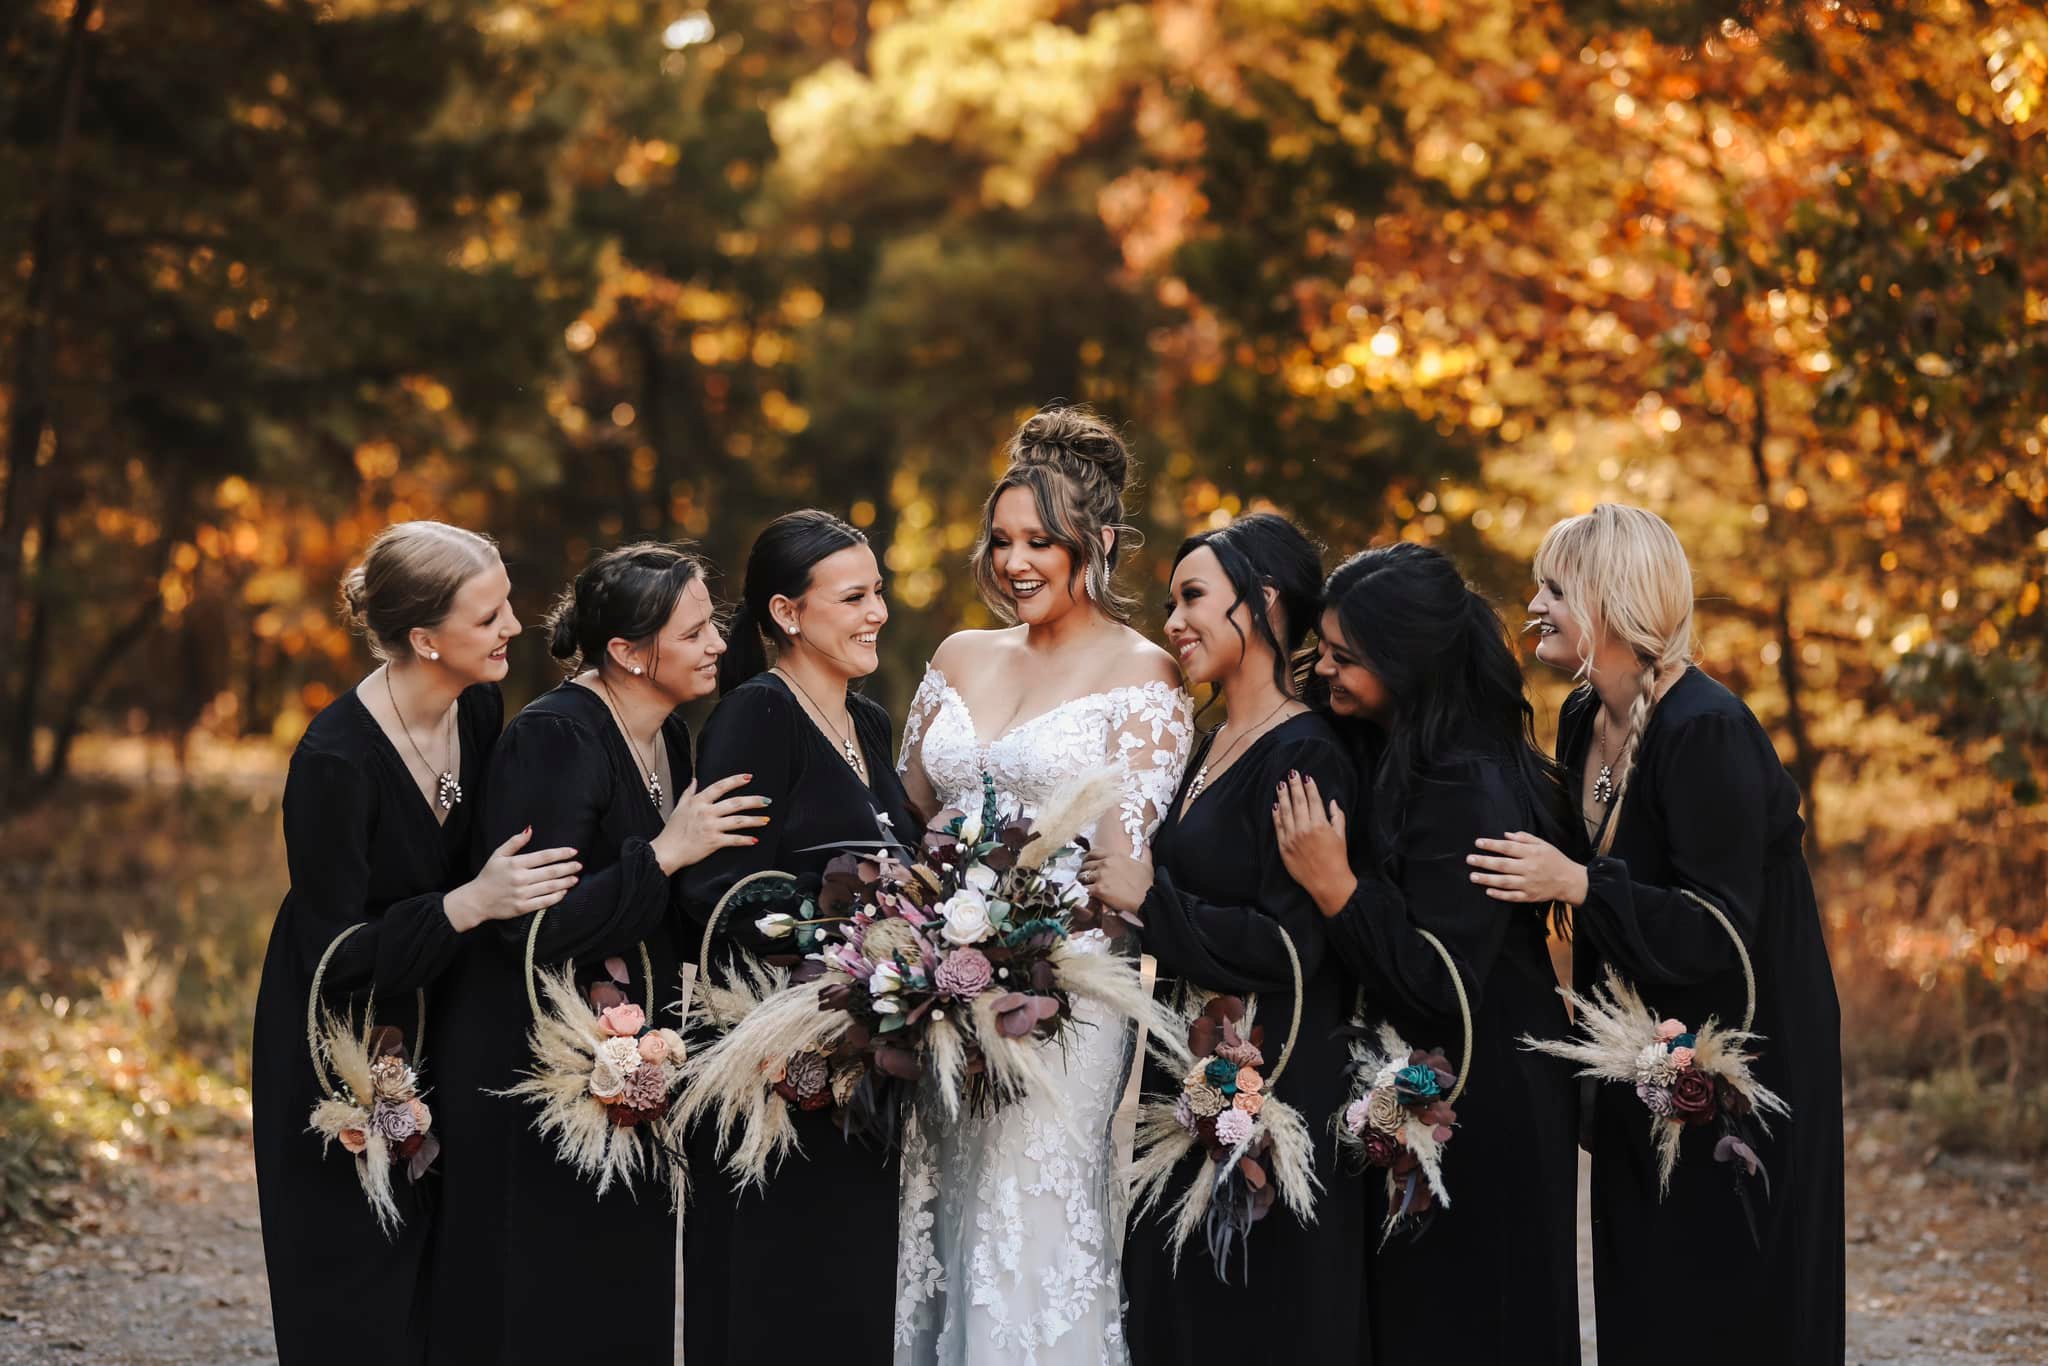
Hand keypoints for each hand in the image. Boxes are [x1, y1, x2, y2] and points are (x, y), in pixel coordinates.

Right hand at [446, 826, 581, 929]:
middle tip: (579, 865)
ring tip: (575, 878)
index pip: (544, 856)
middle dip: (568, 867)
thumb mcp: (498, 855)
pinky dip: (556, 897)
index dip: (561, 853)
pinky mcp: (522, 907)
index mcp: (516, 863)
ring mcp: (522, 894)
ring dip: (565, 882)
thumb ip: (515, 842)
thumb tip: (530, 829)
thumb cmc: (488, 876)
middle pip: (551, 872)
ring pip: (550, 887)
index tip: (573, 852)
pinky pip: (544, 902)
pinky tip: (564, 892)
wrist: (476, 900)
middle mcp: (520, 878)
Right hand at [652, 773, 770, 872]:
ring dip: (754, 820)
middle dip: (753, 801)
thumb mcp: (679, 807)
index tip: (749, 777)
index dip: (735, 781)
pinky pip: (733, 840)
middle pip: (735, 803)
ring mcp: (711, 827)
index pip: (720, 787)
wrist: (667, 851)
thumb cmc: (672, 830)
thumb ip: (688, 792)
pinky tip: (755, 839)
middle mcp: (706, 812)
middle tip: (767, 800)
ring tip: (767, 820)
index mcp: (699, 802)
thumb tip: (694, 780)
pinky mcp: (713, 842)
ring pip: (738, 821)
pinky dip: (745, 840)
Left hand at [1078, 848, 1152, 916]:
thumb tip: (1146, 844)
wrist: (1147, 899)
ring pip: (1082, 877)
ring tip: (1084, 887)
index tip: (1087, 864)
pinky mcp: (1098, 890)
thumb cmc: (1147, 884)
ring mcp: (1100, 876)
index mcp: (1114, 856)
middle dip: (1083, 871)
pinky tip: (1085, 895)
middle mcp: (1105, 864)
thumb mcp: (1146, 864)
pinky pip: (1084, 889)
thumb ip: (1144, 852)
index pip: (1093, 853)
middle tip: (1084, 878)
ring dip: (1082, 882)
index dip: (1087, 859)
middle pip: (1085, 865)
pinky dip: (1083, 892)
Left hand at [1272, 771, 1356, 917]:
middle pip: (1298, 802)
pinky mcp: (1284, 848)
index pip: (1313, 800)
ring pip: (1285, 812)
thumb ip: (1337, 817)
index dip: (1309, 787)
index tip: (1306, 777)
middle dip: (1294, 786)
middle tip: (1291, 773)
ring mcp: (1292, 838)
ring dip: (1283, 797)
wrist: (1327, 883)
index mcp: (1320, 825)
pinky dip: (1276, 815)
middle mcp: (1305, 829)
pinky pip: (1278, 827)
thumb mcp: (1341, 836)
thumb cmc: (1337, 860)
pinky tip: (1275, 806)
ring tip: (1280, 785)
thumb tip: (1332, 802)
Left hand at [1468, 831, 1588, 904]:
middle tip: (1469, 859)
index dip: (1492, 845)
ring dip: (1487, 879)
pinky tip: (1488, 891)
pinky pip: (1512, 896)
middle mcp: (1529, 868)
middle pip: (1503, 865)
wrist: (1570, 881)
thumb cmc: (1555, 860)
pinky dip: (1500, 894)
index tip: (1478, 843)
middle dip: (1485, 862)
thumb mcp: (1543, 844)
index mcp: (1532, 853)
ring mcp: (1529, 883)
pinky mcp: (1530, 896)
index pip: (1508, 847)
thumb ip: (1524, 838)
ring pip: (1505, 882)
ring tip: (1473, 876)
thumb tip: (1506, 834)